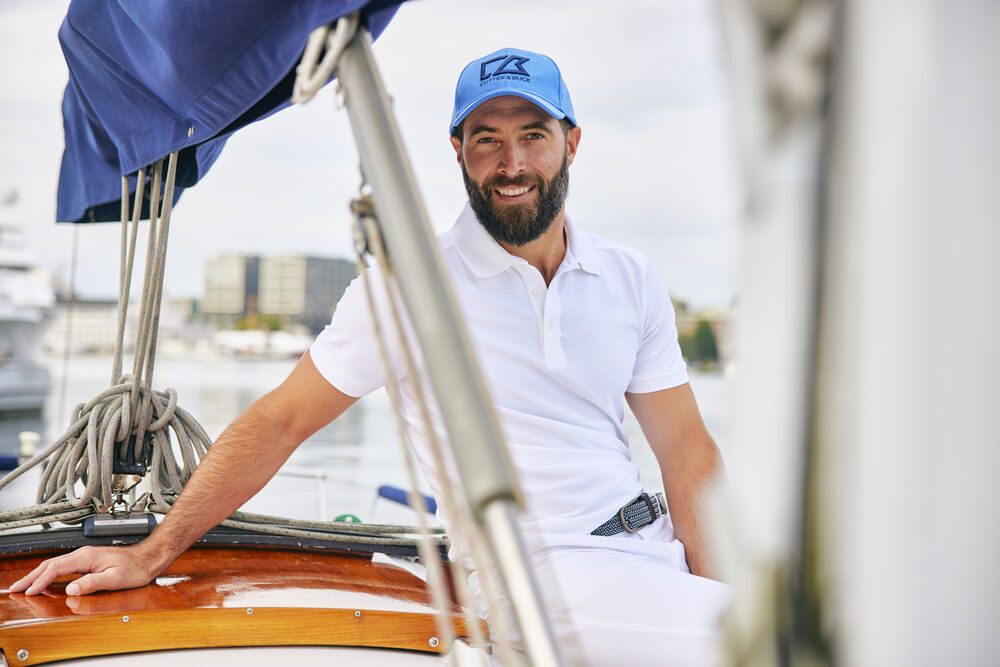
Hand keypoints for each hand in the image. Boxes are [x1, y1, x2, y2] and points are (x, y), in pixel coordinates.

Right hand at [8, 545, 155, 595]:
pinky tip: (45, 580)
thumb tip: (72, 588)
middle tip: (16, 588)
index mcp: (86, 557)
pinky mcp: (88, 561)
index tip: (29, 592)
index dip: (40, 581)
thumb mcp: (115, 578)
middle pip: (50, 564)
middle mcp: (83, 554)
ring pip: (54, 564)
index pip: (55, 568)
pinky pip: (62, 567)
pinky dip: (48, 574)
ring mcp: (85, 556)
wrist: (148, 558)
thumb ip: (93, 583)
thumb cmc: (135, 568)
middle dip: (31, 577)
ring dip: (38, 575)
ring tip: (24, 585)